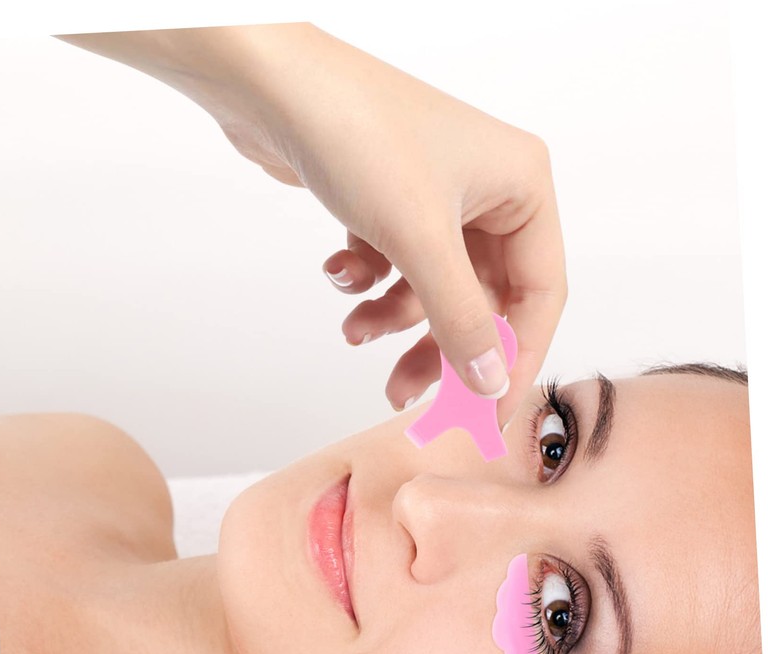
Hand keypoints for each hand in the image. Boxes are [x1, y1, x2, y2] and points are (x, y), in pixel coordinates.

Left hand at [57, 24, 565, 424]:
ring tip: (353, 332)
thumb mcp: (420, 239)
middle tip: (408, 395)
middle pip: (480, 298)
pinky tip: (339, 272)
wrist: (269, 83)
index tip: (487, 415)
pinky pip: (395, 264)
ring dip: (392, 319)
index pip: (539, 294)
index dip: (516, 359)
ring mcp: (437, 198)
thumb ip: (462, 318)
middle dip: (439, 347)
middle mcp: (487, 193)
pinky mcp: (392, 203)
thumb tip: (493, 385)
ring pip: (431, 288)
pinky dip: (368, 281)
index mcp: (522, 189)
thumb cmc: (358, 136)